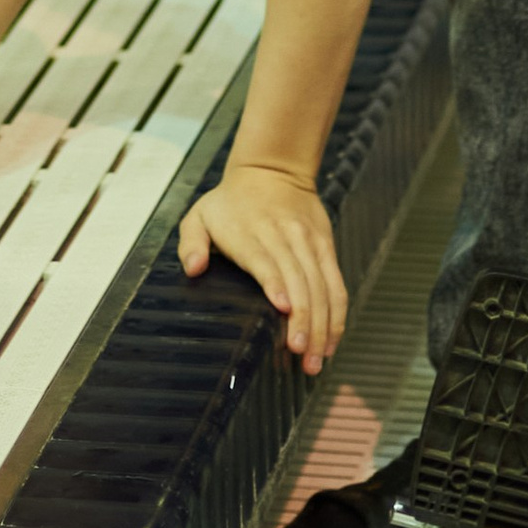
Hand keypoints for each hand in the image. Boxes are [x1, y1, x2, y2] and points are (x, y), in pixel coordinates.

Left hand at [177, 161, 346, 370]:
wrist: (272, 169)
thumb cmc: (232, 200)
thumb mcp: (200, 214)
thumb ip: (191, 242)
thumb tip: (192, 267)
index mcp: (250, 233)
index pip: (266, 260)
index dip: (277, 284)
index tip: (283, 309)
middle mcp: (283, 236)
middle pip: (300, 280)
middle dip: (304, 320)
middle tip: (301, 356)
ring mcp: (308, 242)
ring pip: (322, 286)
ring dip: (322, 325)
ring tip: (317, 358)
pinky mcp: (325, 246)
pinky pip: (336, 282)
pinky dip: (337, 312)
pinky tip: (332, 339)